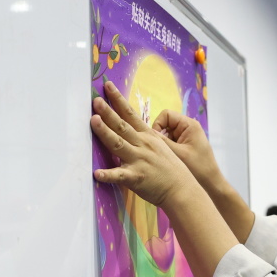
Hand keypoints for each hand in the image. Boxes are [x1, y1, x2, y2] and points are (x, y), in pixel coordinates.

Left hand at [90, 81, 200, 208]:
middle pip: (121, 125)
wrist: (182, 189)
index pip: (130, 114)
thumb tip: (132, 131)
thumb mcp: (161, 148)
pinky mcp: (136, 177)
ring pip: (118, 143)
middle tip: (95, 100)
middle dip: (107, 111)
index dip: (118, 99)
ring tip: (93, 121)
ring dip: (105, 132)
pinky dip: (108, 175)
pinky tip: (96, 173)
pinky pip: (119, 176)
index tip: (107, 86)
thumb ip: (145, 139)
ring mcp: (139, 160)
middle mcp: (142, 145)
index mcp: (148, 137)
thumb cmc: (172, 170)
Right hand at [152, 106, 223, 191]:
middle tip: (156, 150)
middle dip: (158, 136)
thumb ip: (161, 142)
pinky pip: (169, 143)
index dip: (157, 124)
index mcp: (189, 125)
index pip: (166, 115)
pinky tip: (166, 160)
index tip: (154, 140)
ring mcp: (185, 137)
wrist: (211, 184)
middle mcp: (187, 128)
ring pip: (165, 134)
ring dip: (161, 144)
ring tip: (161, 157)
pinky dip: (166, 150)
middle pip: (164, 124)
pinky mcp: (184, 146)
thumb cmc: (198, 168)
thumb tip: (143, 133)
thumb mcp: (178, 154)